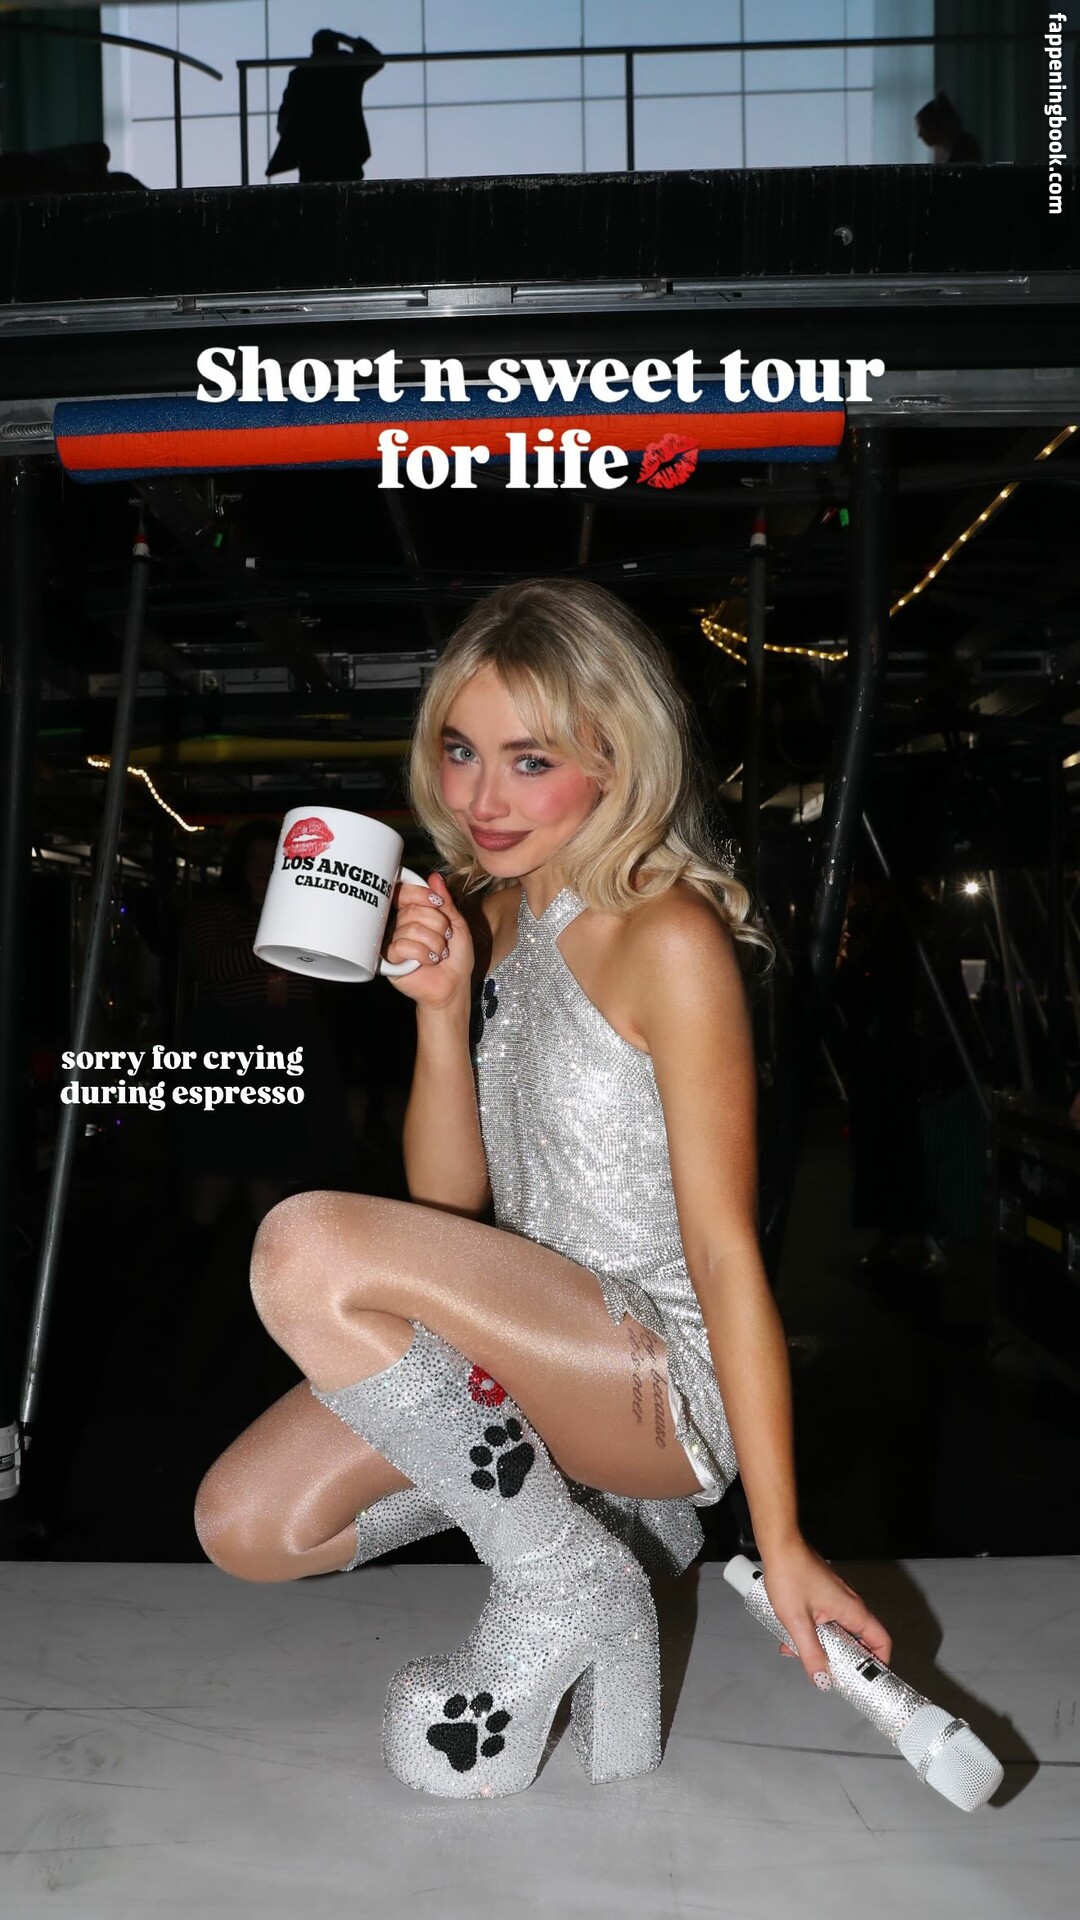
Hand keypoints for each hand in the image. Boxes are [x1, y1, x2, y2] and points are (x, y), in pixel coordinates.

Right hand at [383, 872, 473, 1009]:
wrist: (454, 986)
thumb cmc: (455, 958)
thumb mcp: (457, 924)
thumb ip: (445, 901)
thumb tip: (433, 877)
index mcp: (414, 914)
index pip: (405, 892)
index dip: (421, 895)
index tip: (438, 904)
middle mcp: (400, 925)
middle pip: (412, 910)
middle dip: (437, 925)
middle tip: (445, 939)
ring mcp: (393, 942)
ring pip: (410, 928)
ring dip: (433, 942)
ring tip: (439, 954)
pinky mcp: (390, 959)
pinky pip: (402, 945)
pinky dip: (422, 953)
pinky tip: (428, 961)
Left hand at [761, 1536, 892, 1686]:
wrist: (778, 1545)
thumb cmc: (790, 1573)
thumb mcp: (798, 1622)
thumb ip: (811, 1653)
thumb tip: (822, 1680)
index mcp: (853, 1610)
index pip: (881, 1641)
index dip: (878, 1663)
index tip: (866, 1680)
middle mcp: (850, 1604)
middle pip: (859, 1640)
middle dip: (843, 1659)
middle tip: (830, 1672)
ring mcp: (837, 1598)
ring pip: (839, 1631)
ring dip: (823, 1646)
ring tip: (800, 1652)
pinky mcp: (824, 1594)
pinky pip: (826, 1621)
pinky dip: (814, 1632)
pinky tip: (792, 1637)